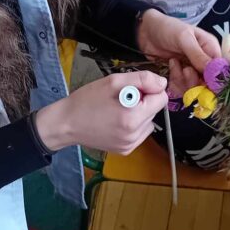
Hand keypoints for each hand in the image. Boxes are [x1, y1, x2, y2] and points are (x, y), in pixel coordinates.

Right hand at [34, 71, 166, 153]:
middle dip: (143, 100)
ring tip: (118, 108)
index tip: (133, 87)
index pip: (161, 98)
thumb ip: (142, 79)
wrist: (67, 123)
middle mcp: (134, 135)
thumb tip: (162, 83)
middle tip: (121, 97)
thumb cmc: (87, 101)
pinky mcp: (126, 150)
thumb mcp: (114, 81)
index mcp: (132, 118)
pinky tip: (117, 119)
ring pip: (149, 121)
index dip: (149, 88)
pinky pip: (140, 132)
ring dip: (140, 112)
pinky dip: (133, 123)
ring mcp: (130, 145)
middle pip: (155, 109)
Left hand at [136, 9, 220, 90]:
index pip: (221, 69)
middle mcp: (204, 61)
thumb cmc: (167, 28)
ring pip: (194, 87)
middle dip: (195, 80)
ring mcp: (192, 70)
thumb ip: (198, 55)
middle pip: (208, 83)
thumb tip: (215, 72)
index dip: (215, 78)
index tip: (203, 81)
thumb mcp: (184, 38)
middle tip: (185, 70)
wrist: (145, 31)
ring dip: (183, 79)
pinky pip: (182, 88)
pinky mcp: (180, 77)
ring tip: (174, 63)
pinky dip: (175, 81)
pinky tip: (170, 66)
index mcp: (210, 48)